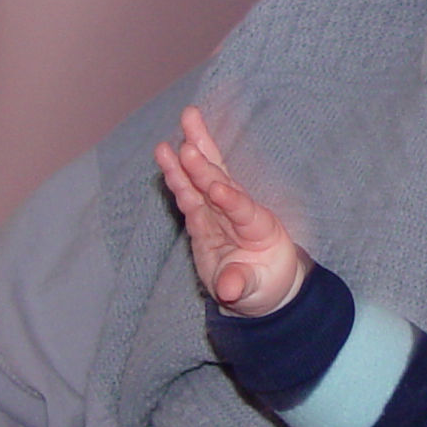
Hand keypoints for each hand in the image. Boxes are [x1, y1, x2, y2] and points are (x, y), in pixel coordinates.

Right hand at [156, 107, 307, 316]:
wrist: (259, 283)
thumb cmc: (262, 285)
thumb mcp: (255, 291)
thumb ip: (240, 284)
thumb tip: (229, 289)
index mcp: (260, 229)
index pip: (243, 210)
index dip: (231, 200)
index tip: (216, 188)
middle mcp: (238, 212)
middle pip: (222, 183)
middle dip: (204, 166)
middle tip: (189, 143)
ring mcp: (218, 211)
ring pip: (202, 179)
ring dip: (188, 159)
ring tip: (174, 135)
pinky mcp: (201, 216)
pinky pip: (187, 192)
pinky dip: (176, 175)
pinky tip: (164, 153)